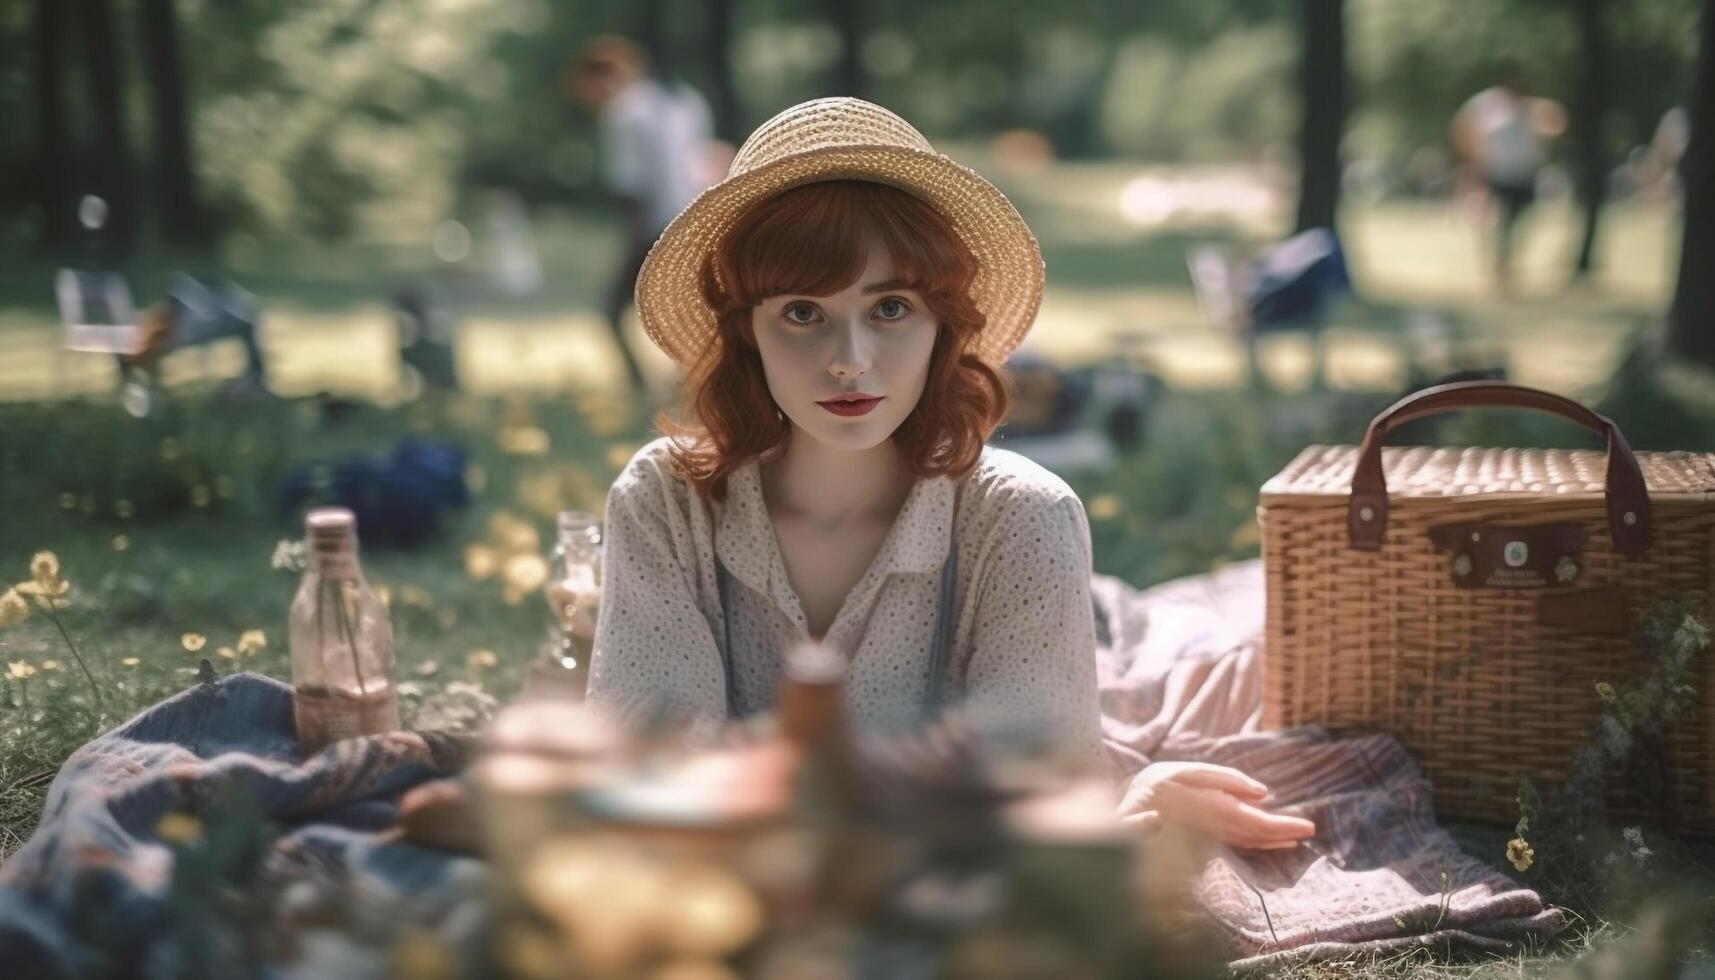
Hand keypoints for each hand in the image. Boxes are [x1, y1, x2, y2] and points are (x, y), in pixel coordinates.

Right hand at [1118, 761, 1315, 850]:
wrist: (1122, 812)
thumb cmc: (1155, 785)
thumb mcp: (1187, 772)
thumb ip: (1225, 780)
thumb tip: (1263, 794)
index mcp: (1216, 811)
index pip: (1259, 824)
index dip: (1285, 827)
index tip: (1309, 828)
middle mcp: (1216, 831)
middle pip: (1257, 837)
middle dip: (1283, 835)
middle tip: (1309, 832)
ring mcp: (1209, 841)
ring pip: (1248, 843)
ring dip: (1272, 841)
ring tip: (1293, 837)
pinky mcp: (1202, 843)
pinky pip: (1236, 844)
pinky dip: (1255, 843)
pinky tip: (1266, 841)